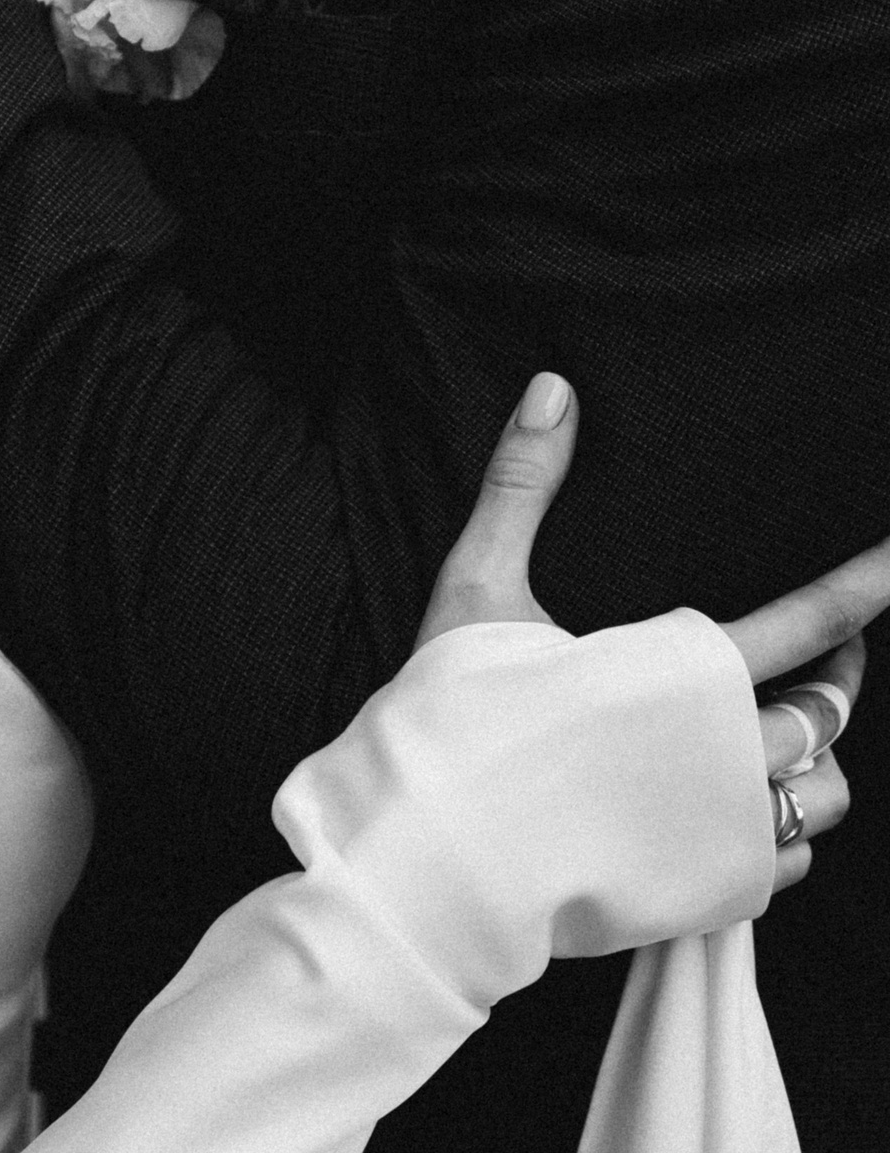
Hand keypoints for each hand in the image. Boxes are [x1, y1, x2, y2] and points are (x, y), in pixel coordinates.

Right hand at [416, 372, 887, 893]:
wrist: (432, 854)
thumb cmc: (453, 713)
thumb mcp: (479, 583)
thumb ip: (524, 482)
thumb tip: (555, 387)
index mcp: (682, 673)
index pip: (809, 622)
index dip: (864, 588)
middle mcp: (724, 754)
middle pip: (828, 708)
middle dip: (841, 673)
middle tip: (838, 647)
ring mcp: (725, 831)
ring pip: (824, 791)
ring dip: (814, 757)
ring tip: (789, 732)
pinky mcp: (712, 891)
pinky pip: (793, 859)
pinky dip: (787, 830)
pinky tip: (751, 807)